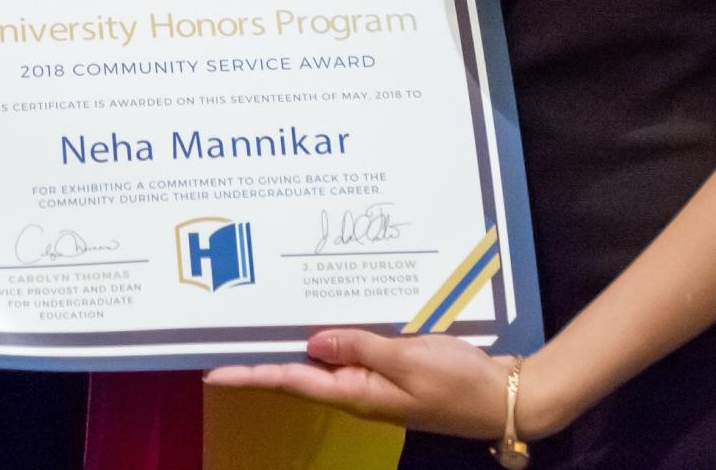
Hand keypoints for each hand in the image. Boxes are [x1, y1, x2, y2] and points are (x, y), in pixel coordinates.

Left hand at [207, 329, 514, 436]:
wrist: (501, 398)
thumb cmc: (457, 382)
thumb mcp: (408, 359)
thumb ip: (359, 346)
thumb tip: (311, 342)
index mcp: (355, 392)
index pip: (291, 381)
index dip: (252, 374)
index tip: (214, 371)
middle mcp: (356, 388)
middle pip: (298, 372)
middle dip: (262, 357)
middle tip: (226, 335)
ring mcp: (372, 379)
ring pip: (320, 359)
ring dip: (292, 343)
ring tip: (258, 323)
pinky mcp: (389, 367)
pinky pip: (348, 350)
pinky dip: (328, 335)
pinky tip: (320, 317)